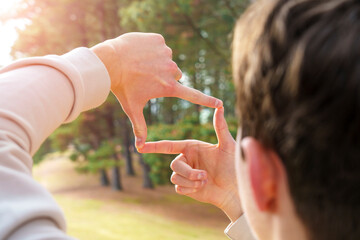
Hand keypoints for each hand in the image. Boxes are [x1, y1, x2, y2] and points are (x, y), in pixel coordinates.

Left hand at [91, 33, 221, 147]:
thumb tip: (140, 147)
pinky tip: (139, 52)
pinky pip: (159, 45)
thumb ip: (140, 127)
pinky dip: (151, 48)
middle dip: (165, 77)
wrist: (110, 62)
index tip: (220, 103)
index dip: (207, 101)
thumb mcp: (132, 108)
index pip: (193, 96)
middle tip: (147, 78)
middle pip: (175, 74)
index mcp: (168, 87)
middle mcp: (171, 70)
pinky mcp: (159, 40)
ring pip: (166, 59)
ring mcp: (166, 53)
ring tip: (140, 64)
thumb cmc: (122, 88)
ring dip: (157, 62)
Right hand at [140, 107, 241, 221]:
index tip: (140, 146)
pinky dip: (190, 189)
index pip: (169, 145)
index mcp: (192, 147)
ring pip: (175, 177)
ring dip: (191, 181)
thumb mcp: (228, 145)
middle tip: (204, 176)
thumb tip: (221, 106)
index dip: (154, 146)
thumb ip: (221, 127)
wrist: (234, 190)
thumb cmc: (233, 166)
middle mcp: (187, 159)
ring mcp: (186, 174)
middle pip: (174, 165)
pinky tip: (202, 189)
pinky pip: (178, 188)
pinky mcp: (186, 187)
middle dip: (188, 172)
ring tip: (206, 181)